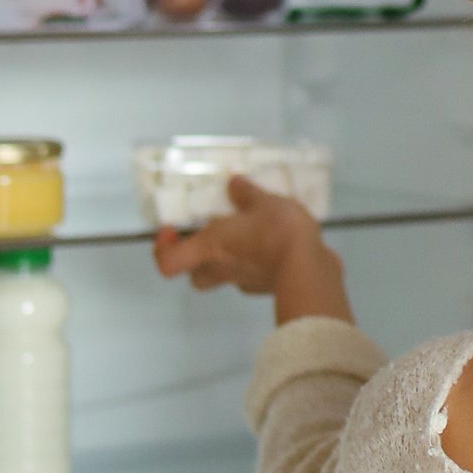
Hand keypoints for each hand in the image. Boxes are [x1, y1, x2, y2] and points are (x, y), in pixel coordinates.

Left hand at [152, 175, 353, 324]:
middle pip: (195, 275)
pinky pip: (254, 276)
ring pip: (225, 276)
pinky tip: (275, 246)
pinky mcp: (267, 287)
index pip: (169, 262)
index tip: (173, 231)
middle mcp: (222, 268)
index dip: (163, 249)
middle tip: (212, 238)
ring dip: (230, 259)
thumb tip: (233, 184)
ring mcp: (245, 282)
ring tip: (250, 236)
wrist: (309, 268)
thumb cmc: (276, 232)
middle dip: (198, 259)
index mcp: (211, 247)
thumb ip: (247, 194)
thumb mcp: (264, 201)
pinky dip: (258, 263)